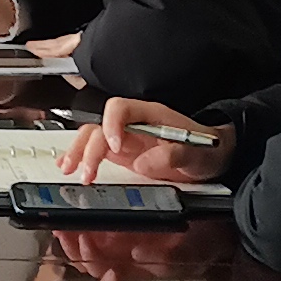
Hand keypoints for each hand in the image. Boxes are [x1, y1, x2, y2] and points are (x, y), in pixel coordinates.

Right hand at [63, 96, 228, 184]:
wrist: (212, 155)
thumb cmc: (205, 148)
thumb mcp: (196, 152)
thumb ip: (173, 155)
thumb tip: (144, 162)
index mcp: (149, 115)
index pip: (120, 108)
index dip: (112, 125)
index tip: (115, 146)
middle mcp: (132, 124)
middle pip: (99, 125)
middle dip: (89, 148)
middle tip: (87, 171)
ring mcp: (125, 138)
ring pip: (91, 137)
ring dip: (79, 152)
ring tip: (70, 169)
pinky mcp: (121, 153)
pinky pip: (95, 151)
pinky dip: (80, 157)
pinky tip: (68, 165)